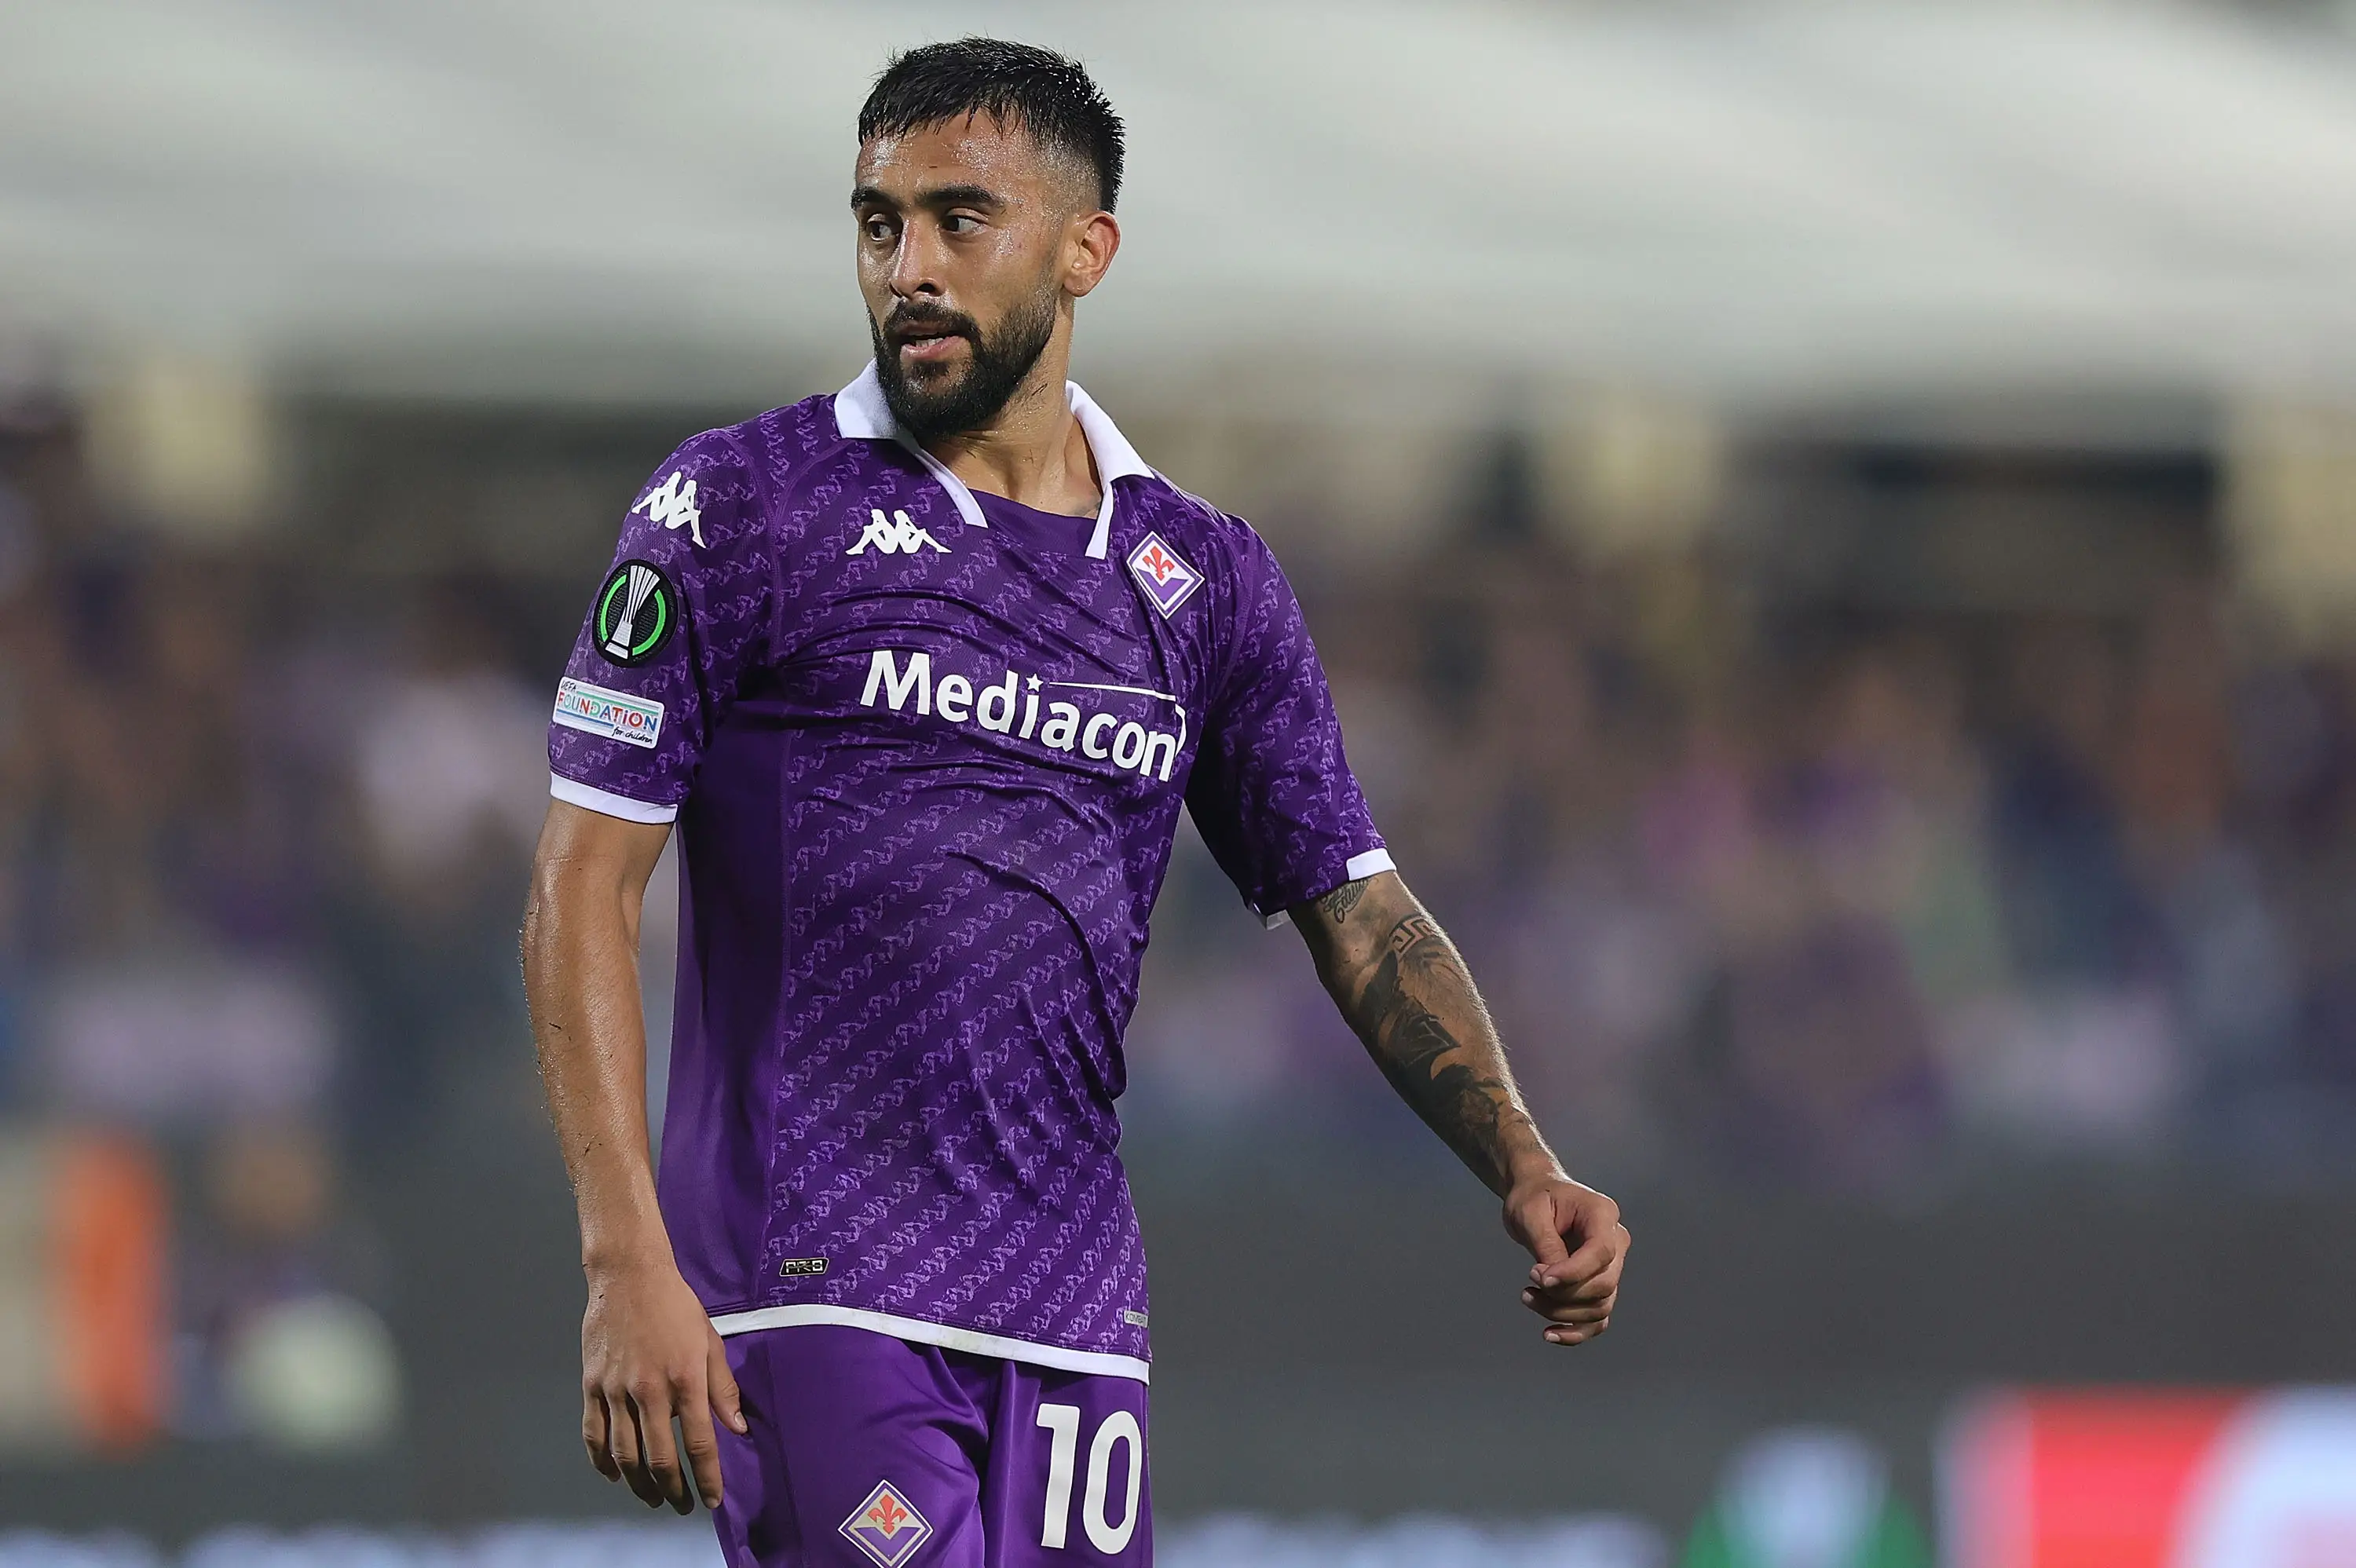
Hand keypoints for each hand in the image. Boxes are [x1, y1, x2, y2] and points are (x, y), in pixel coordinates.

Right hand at [581, 1253, 747, 1511]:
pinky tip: (614, 1475)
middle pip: (659, 1458)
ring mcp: (616, 1390)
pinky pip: (594, 1434)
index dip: (707, 1478)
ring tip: (652, 1498)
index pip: (699, 1443)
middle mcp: (649, 1390)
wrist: (629, 1275)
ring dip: (639, 1484)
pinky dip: (602, 1462)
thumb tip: (737, 1429)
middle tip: (681, 1505)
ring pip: (624, 1454)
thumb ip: (723, 1388)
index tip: (712, 1500)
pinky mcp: (591, 1385)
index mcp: (685, 1379)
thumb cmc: (676, 1306)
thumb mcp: (709, 1341)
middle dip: (673, 1490)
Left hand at [1503, 1173, 1627, 1346]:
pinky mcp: (1599, 1285)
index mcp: (1603, 1215)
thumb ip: (1546, 1245)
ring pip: (1599, 1306)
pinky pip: (1597, 1318)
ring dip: (1562, 1313)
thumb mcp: (1531, 1213)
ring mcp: (1612, 1266)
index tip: (1537, 1277)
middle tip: (1529, 1284)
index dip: (1572, 1273)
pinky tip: (1550, 1334)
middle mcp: (1616, 1241)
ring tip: (1528, 1297)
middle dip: (1563, 1294)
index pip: (1601, 1253)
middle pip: (1603, 1284)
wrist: (1536, 1195)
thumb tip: (1552, 1281)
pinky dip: (1576, 1331)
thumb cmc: (1534, 1197)